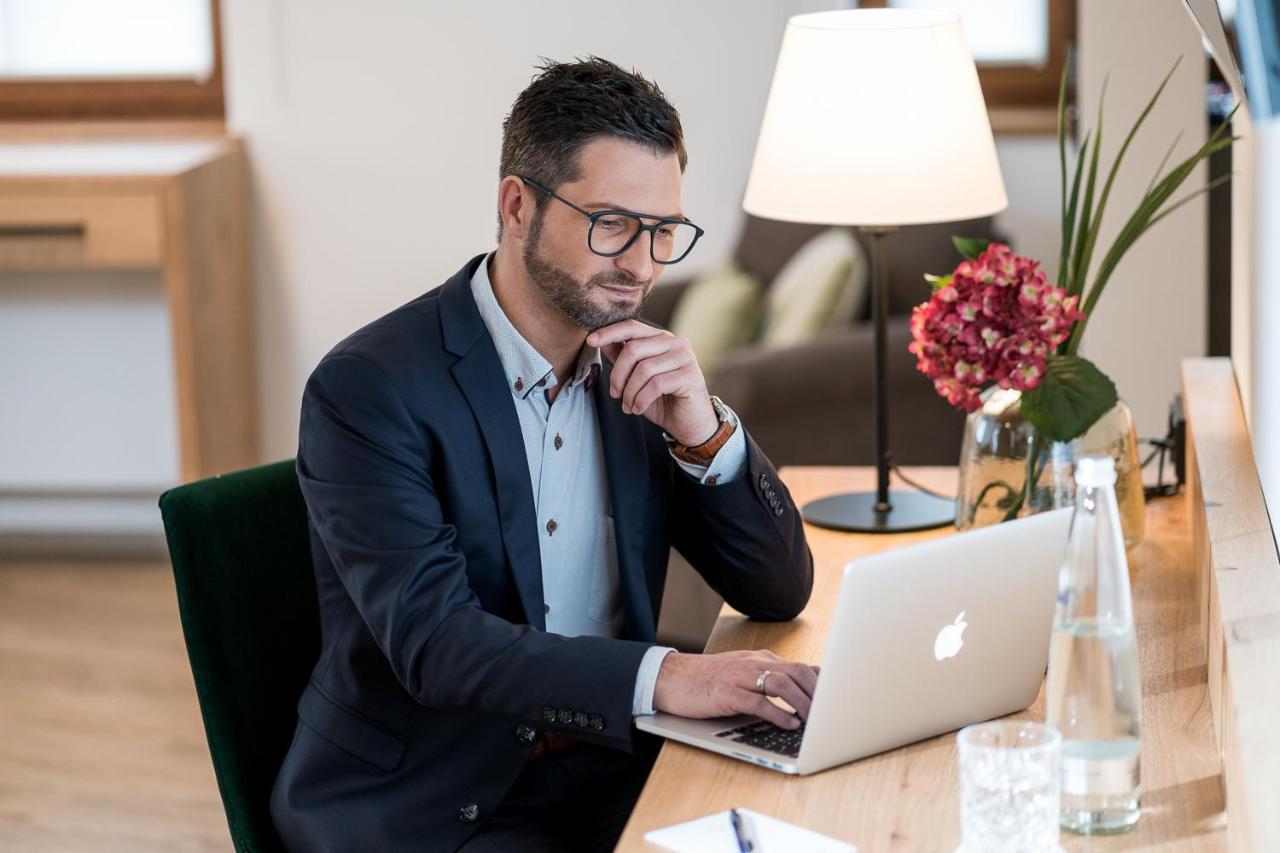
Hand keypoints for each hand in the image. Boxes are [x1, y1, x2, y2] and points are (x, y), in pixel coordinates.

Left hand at [586, 321, 717, 446]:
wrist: (689, 424)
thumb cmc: (663, 400)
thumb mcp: (636, 378)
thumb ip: (622, 357)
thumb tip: (601, 340)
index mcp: (662, 339)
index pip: (632, 327)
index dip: (609, 332)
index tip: (590, 340)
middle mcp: (676, 343)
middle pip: (634, 349)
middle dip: (618, 375)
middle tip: (615, 394)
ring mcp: (685, 358)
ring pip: (643, 369)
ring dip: (630, 392)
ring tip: (629, 406)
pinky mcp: (690, 376)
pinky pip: (656, 384)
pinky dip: (641, 399)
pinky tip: (639, 408)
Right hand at [652, 650, 819, 729]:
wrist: (671, 678)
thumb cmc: (707, 679)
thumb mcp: (742, 672)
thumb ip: (767, 678)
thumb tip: (798, 693)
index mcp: (759, 659)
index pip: (800, 666)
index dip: (822, 683)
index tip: (837, 699)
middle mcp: (753, 663)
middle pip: (796, 671)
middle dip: (818, 693)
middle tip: (831, 712)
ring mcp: (740, 677)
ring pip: (782, 683)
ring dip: (803, 703)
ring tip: (814, 721)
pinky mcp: (728, 693)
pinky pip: (759, 701)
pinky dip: (778, 713)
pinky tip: (789, 724)